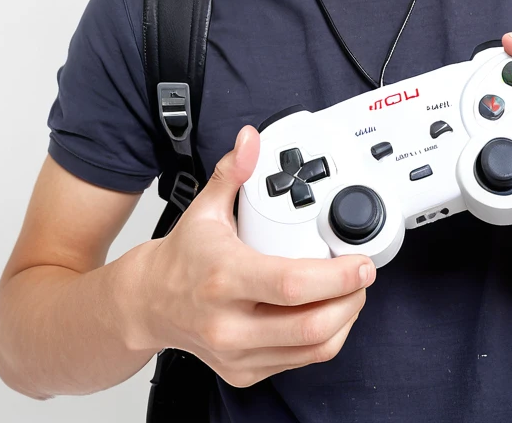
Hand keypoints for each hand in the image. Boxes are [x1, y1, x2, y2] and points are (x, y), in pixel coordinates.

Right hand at [127, 126, 375, 387]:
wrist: (148, 304)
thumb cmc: (182, 257)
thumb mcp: (205, 209)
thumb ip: (233, 172)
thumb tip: (250, 140)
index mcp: (224, 277)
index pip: (291, 284)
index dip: (337, 276)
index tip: (362, 261)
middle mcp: (229, 322)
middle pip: (310, 325)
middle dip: (351, 299)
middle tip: (364, 274)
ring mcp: (238, 353)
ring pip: (311, 349)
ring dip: (344, 319)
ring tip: (351, 292)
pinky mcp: (244, 371)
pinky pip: (300, 361)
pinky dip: (325, 339)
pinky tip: (328, 312)